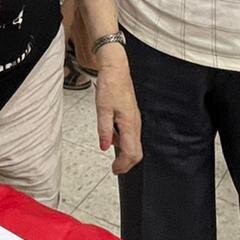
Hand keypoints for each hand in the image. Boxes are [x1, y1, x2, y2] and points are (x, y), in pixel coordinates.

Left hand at [93, 46, 141, 173]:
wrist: (116, 69)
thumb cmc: (110, 85)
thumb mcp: (102, 109)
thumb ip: (105, 130)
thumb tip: (105, 147)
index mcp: (130, 124)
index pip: (131, 153)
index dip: (124, 165)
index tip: (114, 170)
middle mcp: (135, 124)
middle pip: (137, 152)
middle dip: (127, 162)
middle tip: (115, 167)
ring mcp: (135, 120)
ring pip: (134, 143)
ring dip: (124, 151)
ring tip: (110, 148)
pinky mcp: (132, 116)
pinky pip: (131, 134)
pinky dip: (123, 141)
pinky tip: (112, 134)